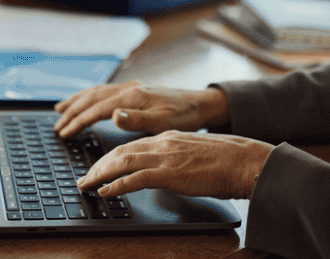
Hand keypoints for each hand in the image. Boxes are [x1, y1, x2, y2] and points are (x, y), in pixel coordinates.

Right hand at [53, 81, 228, 138]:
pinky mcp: (136, 91)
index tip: (64, 132)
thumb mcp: (164, 122)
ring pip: (96, 92)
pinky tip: (87, 101)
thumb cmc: (185, 116)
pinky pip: (105, 92)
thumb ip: (138, 120)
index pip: (97, 109)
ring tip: (60, 109)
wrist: (201, 104)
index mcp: (133, 97)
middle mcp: (129, 89)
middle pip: (92, 98)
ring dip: (77, 101)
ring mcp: (131, 88)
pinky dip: (90, 97)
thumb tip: (113, 115)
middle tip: (57, 126)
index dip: (78, 121)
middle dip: (72, 112)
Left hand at [76, 131, 273, 199]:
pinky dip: (116, 185)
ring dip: (100, 174)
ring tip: (87, 185)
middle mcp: (163, 142)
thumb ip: (177, 157)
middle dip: (98, 166)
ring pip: (122, 161)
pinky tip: (105, 192)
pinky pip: (135, 178)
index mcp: (169, 137)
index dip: (110, 157)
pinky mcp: (170, 172)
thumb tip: (167, 170)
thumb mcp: (195, 153)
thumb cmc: (227, 160)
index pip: (131, 145)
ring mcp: (165, 156)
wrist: (244, 160)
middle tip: (85, 178)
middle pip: (121, 151)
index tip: (98, 167)